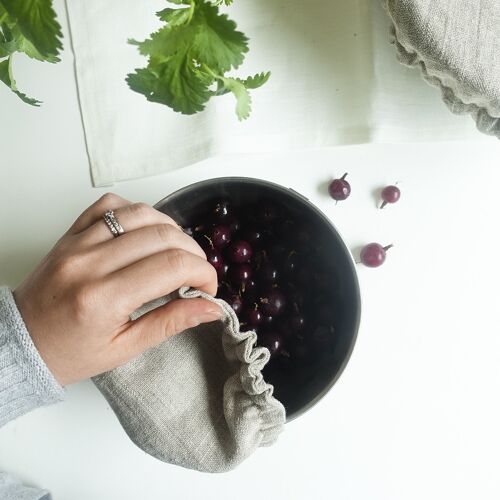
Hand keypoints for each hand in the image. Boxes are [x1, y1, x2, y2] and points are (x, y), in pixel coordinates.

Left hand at [14, 193, 220, 385]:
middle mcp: (89, 263)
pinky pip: (109, 205)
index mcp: (103, 299)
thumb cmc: (70, 352)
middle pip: (162, 236)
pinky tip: (144, 232)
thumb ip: (171, 323)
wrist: (23, 342)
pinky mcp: (70, 234)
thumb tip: (211, 308)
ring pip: (140, 214)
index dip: (202, 272)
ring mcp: (77, 243)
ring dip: (170, 229)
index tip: (206, 287)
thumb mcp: (125, 348)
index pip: (171, 266)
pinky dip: (136, 212)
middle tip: (195, 273)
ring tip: (175, 251)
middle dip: (193, 253)